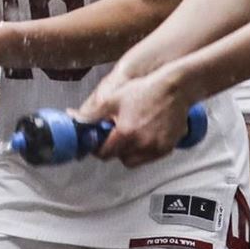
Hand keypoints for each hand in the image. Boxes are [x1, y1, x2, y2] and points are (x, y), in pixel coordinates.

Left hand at [77, 68, 195, 166]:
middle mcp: (142, 144)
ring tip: (130, 135)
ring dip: (129, 152)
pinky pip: (150, 157)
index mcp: (126, 133)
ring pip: (135, 160)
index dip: (98, 148)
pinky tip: (143, 135)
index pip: (105, 153)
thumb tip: (75, 118)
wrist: (174, 88)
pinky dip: (144, 151)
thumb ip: (92, 114)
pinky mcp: (167, 148)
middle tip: (115, 136)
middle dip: (115, 150)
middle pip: (120, 158)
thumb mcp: (113, 99)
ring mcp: (156, 147)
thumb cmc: (144, 90)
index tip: (98, 141)